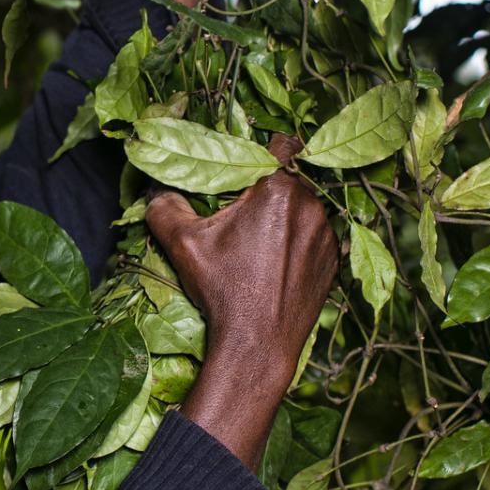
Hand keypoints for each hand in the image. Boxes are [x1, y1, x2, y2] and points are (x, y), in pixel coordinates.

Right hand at [146, 134, 338, 468]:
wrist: (257, 345)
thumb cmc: (222, 291)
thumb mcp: (182, 245)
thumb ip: (164, 204)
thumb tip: (155, 185)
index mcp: (277, 190)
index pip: (283, 143)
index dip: (263, 150)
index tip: (247, 169)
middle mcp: (311, 206)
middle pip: (291, 180)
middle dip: (269, 190)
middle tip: (244, 214)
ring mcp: (327, 235)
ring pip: (306, 208)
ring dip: (287, 216)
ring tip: (260, 244)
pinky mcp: (334, 261)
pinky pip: (317, 236)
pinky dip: (300, 242)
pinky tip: (277, 263)